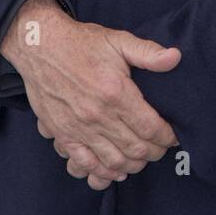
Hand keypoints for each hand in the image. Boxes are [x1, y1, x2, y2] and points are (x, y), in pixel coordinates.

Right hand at [2, 0, 180, 190]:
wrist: (40, 47)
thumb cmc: (81, 43)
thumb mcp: (118, 40)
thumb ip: (148, 52)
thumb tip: (175, 57)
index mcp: (115, 92)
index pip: (150, 128)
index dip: (167, 137)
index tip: (173, 136)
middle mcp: (98, 115)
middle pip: (135, 149)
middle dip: (154, 153)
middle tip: (161, 148)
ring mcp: (79, 128)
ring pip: (113, 162)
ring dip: (132, 165)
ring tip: (141, 158)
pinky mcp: (63, 135)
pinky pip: (84, 164)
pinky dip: (102, 174)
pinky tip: (114, 171)